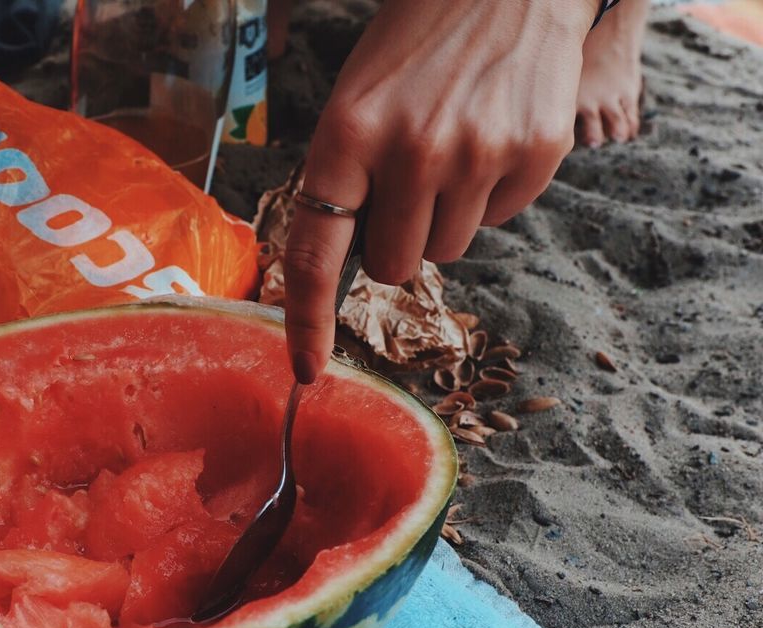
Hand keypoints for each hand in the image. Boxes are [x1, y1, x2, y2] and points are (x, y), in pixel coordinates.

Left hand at [284, 0, 596, 382]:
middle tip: (405, 186)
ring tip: (450, 149)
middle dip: (396, 242)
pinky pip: (498, 220)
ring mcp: (479, 152)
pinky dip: (490, 194)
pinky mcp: (536, 152)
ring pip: (448, 251)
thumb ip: (348, 180)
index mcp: (347, 136)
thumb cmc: (415, 45)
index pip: (317, 254)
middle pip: (395, 266)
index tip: (305, 370)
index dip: (308, 322)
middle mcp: (412, 150)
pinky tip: (489, 137)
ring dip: (443, 218)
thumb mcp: (357, 99)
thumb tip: (356, 263)